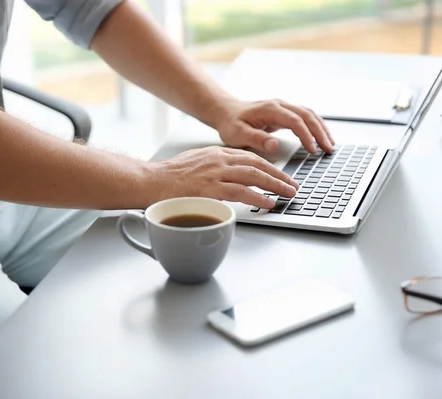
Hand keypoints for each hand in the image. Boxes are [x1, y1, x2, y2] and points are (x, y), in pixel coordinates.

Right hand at [146, 146, 298, 207]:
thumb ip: (213, 168)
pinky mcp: (209, 188)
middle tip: (293, 185)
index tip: (280, 175)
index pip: (249, 157)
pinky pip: (240, 192)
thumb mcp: (194, 164)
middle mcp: (218, 159)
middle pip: (257, 164)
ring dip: (275, 185)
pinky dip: (257, 197)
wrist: (149, 181)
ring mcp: (214, 173)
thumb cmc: (167, 177)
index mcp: (215, 153)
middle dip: (278, 175)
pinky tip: (268, 202)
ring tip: (288, 194)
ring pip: (253, 175)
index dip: (269, 166)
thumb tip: (227, 179)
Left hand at [214, 99, 334, 154]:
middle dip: (320, 132)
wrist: (225, 112)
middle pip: (307, 115)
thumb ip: (256, 139)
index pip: (294, 121)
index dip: (306, 135)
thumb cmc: (230, 123)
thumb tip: (274, 145)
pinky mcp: (284, 113)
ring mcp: (282, 107)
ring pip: (309, 114)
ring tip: (330, 145)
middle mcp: (279, 105)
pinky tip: (320, 137)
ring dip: (321, 128)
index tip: (312, 150)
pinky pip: (304, 117)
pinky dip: (315, 126)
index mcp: (270, 109)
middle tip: (329, 148)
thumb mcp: (237, 133)